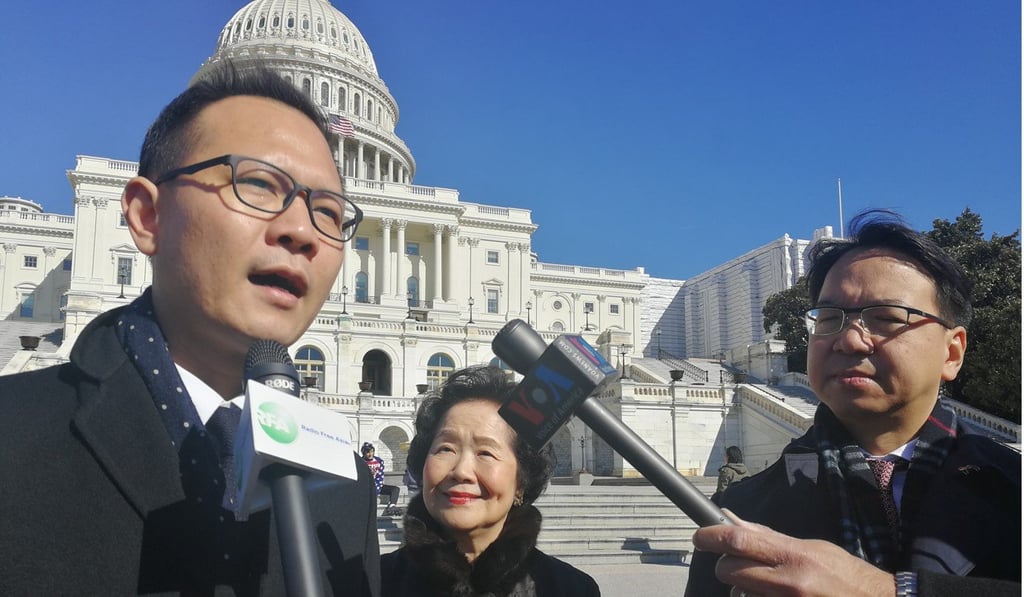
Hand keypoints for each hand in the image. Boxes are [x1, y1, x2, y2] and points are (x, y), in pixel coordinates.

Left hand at [691, 510, 895, 596]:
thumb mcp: (813, 548)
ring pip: (740, 593)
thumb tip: (733, 522)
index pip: (741, 539)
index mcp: (796, 555)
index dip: (712, 536)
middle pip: (731, 570)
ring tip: (764, 585)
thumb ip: (772, 538)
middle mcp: (790, 581)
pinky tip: (771, 596)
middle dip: (725, 566)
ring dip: (741, 588)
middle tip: (735, 564)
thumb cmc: (847, 576)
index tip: (700, 536)